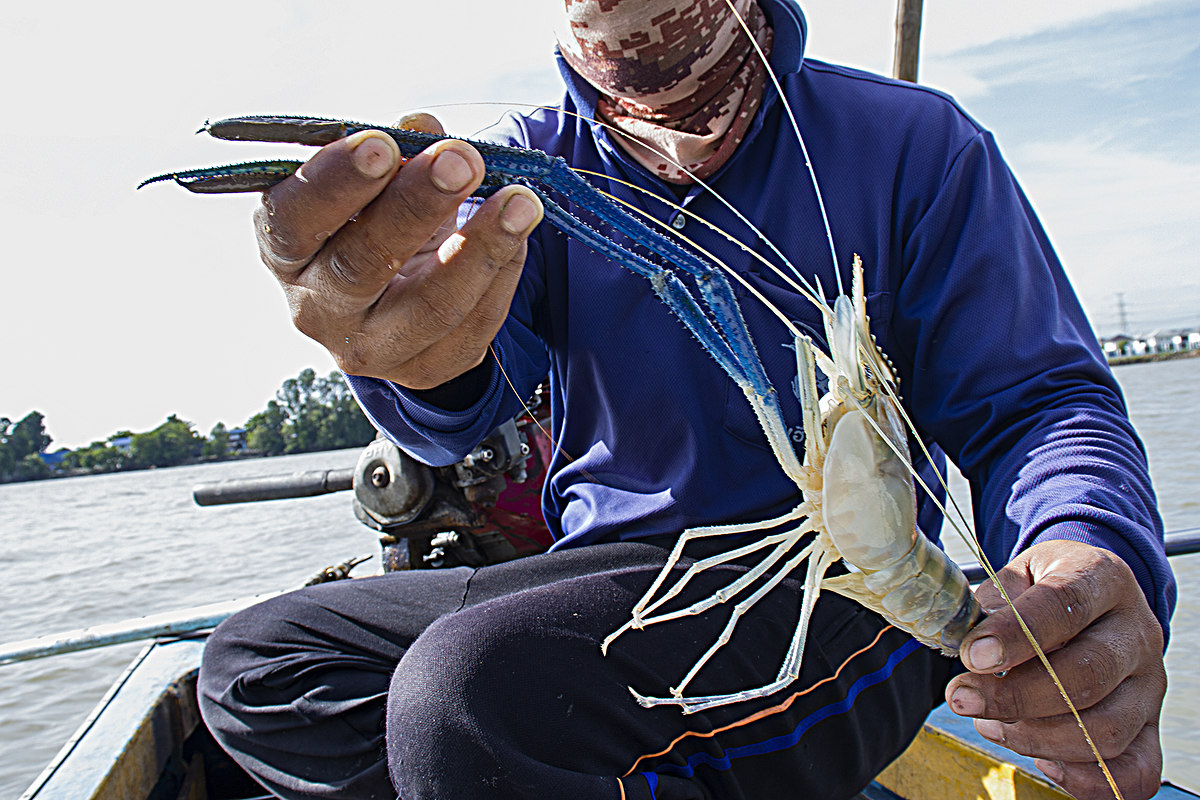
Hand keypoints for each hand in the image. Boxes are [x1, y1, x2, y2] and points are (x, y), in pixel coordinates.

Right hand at [254, 113, 543, 388]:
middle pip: (362, 264)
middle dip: (416, 207)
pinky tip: (519, 233)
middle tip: (460, 161)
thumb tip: (422, 126)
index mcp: (286, 251)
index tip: (381, 144)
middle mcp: (317, 309)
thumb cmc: (375, 224)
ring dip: (481, 247)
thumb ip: (395, 150)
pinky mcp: (428, 368)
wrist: (398, 298)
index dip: (335, 184)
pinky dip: (505, 272)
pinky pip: (476, 323)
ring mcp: (373, 348)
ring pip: (432, 306)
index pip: (294, 220)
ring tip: (520, 201)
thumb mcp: (375, 183)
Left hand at [945, 539, 1166, 799]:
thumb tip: (974, 642)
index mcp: (1103, 579)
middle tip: (962, 697)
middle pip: (1087, 675)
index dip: (1015, 635)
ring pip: (1106, 729)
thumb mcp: (1020, 572)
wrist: (1093, 597)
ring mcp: (1148, 684)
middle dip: (1015, 696)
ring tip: (988, 723)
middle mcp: (1136, 632)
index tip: (972, 655)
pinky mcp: (1150, 725)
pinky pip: (1134, 769)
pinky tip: (1040, 760)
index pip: (1064, 606)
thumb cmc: (1047, 586)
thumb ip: (996, 599)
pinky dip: (1085, 777)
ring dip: (1037, 737)